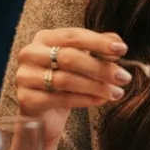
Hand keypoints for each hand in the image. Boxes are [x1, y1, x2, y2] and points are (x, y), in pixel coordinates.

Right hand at [16, 28, 132, 142]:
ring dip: (96, 86)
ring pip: (65, 80)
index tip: (122, 49)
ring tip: (116, 92)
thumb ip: (97, 49)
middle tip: (124, 77)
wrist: (44, 113)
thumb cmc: (64, 81)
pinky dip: (84, 100)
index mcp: (44, 38)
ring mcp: (25, 76)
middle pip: (68, 57)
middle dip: (100, 68)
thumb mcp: (82, 62)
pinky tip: (101, 100)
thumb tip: (117, 43)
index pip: (73, 36)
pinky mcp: (26, 99)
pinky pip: (60, 99)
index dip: (99, 42)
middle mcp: (30, 53)